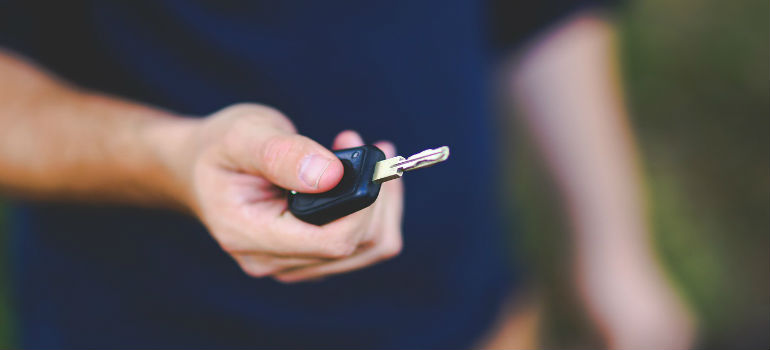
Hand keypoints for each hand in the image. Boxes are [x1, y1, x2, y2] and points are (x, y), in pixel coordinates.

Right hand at [173, 104, 403, 281]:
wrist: (201, 168)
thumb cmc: (219, 148)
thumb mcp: (242, 135)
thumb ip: (283, 153)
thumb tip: (332, 175)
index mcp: (250, 236)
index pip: (332, 242)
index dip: (363, 205)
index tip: (366, 158)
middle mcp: (273, 261)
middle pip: (357, 247)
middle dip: (376, 196)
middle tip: (366, 146)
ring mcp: (292, 264)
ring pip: (368, 249)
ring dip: (380, 202)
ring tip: (363, 155)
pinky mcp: (309, 256)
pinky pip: (361, 243)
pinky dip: (371, 208)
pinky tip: (356, 175)